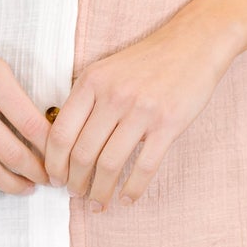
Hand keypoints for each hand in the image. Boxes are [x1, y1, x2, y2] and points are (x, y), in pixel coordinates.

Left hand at [44, 21, 233, 210]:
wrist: (193, 43)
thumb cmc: (146, 61)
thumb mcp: (106, 70)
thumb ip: (84, 99)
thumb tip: (62, 142)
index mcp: (91, 82)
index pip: (60, 133)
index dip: (53, 163)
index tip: (54, 179)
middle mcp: (113, 96)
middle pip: (82, 154)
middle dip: (75, 183)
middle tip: (75, 195)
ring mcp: (142, 110)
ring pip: (110, 164)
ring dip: (100, 191)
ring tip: (98, 203)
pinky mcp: (168, 124)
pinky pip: (145, 167)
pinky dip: (132, 189)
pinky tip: (127, 199)